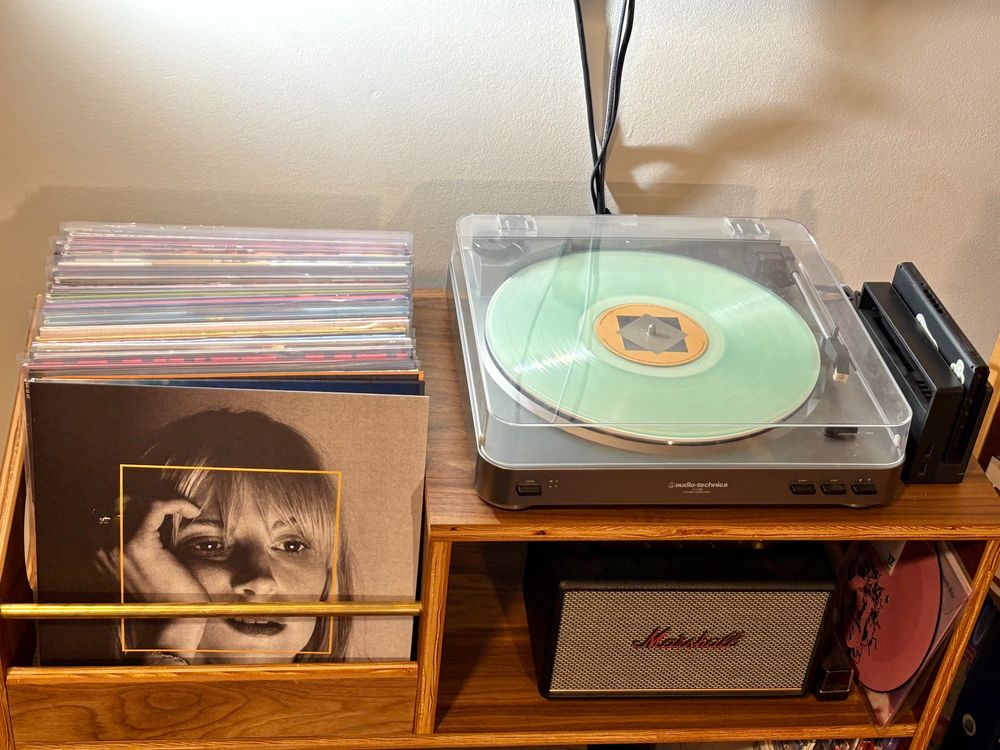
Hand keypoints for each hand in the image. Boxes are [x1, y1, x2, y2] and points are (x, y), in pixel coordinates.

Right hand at [119, 497, 209, 657]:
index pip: (115, 510)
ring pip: (140, 502)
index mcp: (102, 552)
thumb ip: (144, 539)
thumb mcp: (151, 561)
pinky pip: (155, 507)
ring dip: (168, 501)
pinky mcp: (137, 545)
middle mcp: (103, 548)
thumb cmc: (169, 590)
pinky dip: (176, 503)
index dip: (142, 502)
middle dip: (153, 499)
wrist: (175, 617)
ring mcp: (116, 546)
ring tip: (186, 510)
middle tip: (178, 507)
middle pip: (124, 502)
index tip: (169, 507)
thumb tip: (153, 512)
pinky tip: (191, 511)